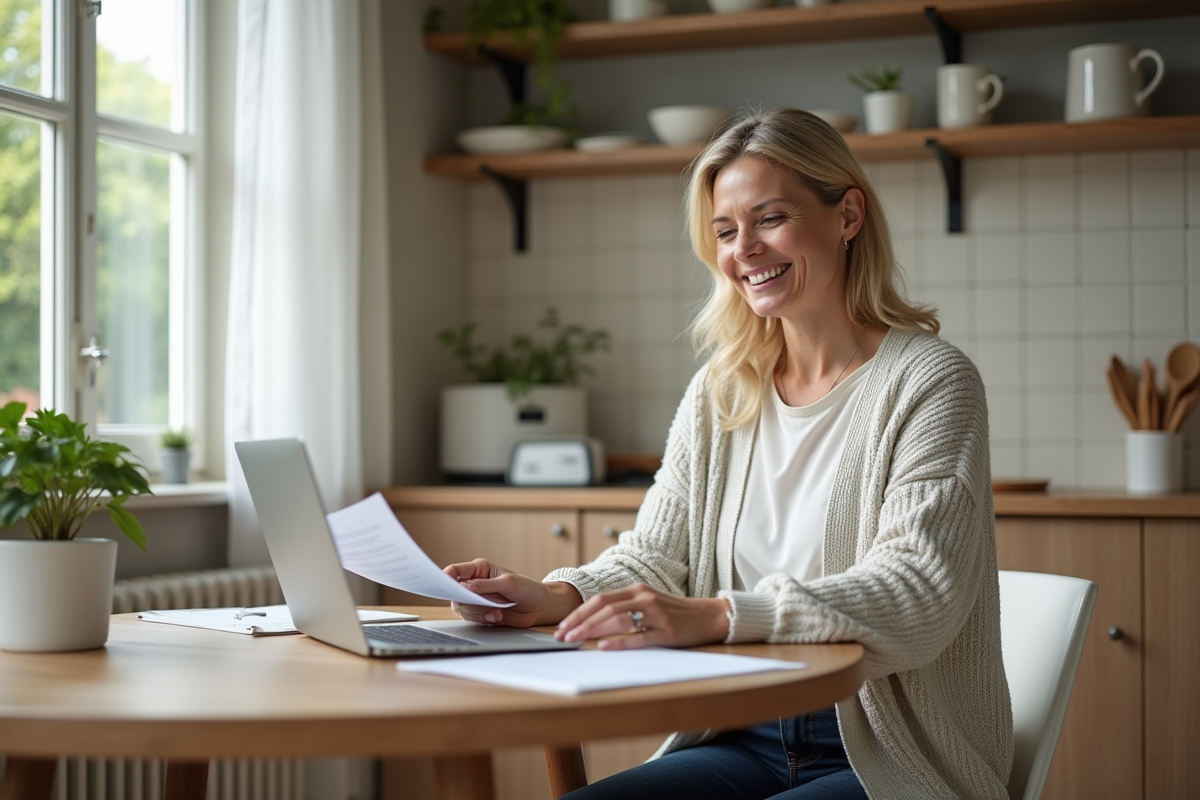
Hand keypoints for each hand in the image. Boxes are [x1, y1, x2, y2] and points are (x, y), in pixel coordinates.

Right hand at [444, 558, 581, 627]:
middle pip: (455, 593)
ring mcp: (477, 600)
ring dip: (478, 611)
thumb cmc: (527, 588)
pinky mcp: (482, 614)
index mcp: (479, 569)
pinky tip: (497, 616)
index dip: (446, 576)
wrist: (539, 607)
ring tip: (496, 611)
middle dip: (466, 600)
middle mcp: (475, 584)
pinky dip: (484, 619)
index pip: (456, 571)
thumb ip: (485, 585)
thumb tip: (464, 587)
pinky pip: (473, 619)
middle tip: (480, 602)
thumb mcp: (508, 583)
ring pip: (462, 608)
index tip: (444, 583)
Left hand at [554, 583, 729, 649]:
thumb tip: (593, 622)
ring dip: (592, 630)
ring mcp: (656, 614)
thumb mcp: (648, 603)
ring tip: (575, 641)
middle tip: (562, 636)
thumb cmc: (675, 612)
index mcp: (637, 590)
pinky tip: (604, 647)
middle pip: (604, 608)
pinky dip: (619, 642)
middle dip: (579, 622)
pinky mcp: (666, 632)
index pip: (600, 599)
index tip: (563, 626)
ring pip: (617, 620)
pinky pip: (638, 637)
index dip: (579, 612)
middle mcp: (644, 598)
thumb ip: (625, 608)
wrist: (709, 616)